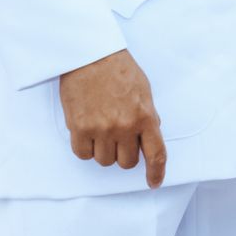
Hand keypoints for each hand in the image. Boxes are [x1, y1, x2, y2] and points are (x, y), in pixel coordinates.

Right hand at [58, 49, 167, 187]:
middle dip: (124, 154)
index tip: (154, 182)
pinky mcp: (79, 127)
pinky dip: (86, 148)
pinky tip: (87, 132)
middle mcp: (124, 126)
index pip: (156, 154)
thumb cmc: (117, 68)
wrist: (89, 54)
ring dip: (104, 151)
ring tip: (101, 129)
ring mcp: (101, 128)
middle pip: (127, 162)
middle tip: (119, 137)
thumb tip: (148, 137)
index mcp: (144, 116)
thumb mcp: (143, 90)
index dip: (156, 172)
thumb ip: (147, 116)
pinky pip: (83, 154)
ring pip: (104, 161)